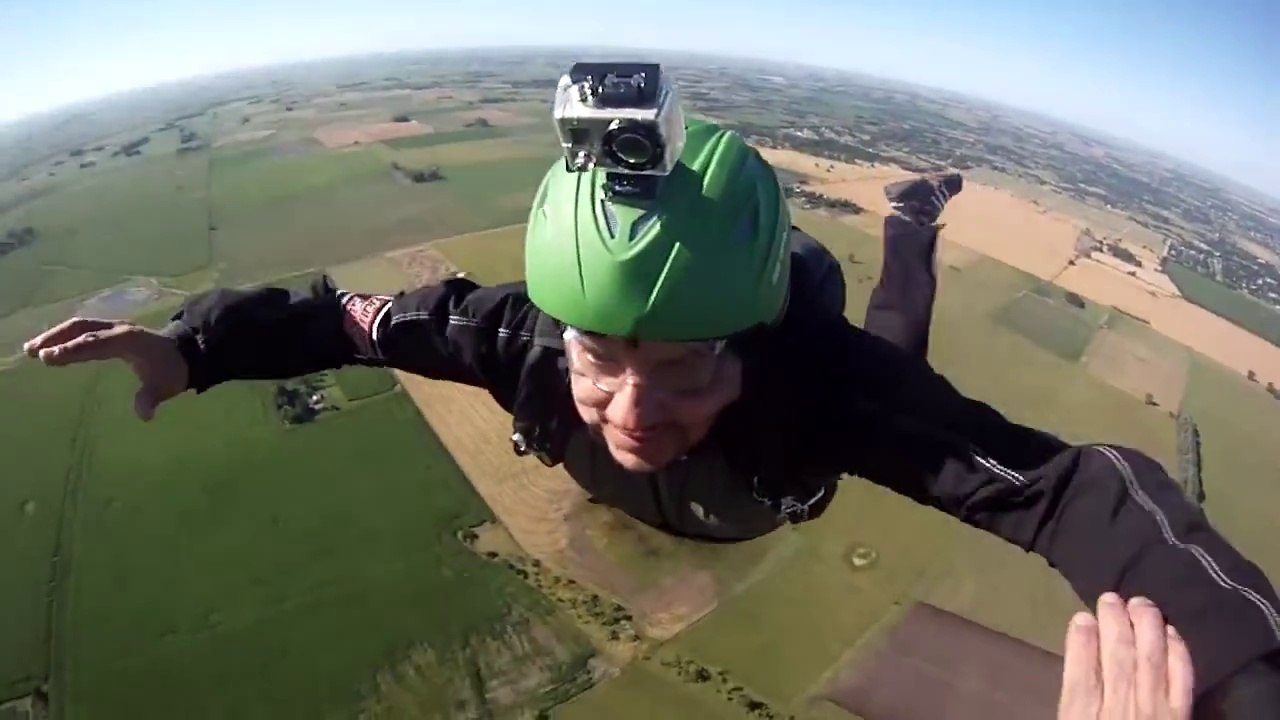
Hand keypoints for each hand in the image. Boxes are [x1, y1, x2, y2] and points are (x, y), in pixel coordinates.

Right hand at [23, 317, 188, 421]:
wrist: (186, 352)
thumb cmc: (172, 370)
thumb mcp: (165, 386)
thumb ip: (151, 399)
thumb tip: (144, 416)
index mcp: (128, 340)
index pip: (95, 343)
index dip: (72, 349)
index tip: (48, 357)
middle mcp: (118, 329)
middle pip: (82, 329)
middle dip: (56, 338)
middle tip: (32, 351)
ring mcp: (114, 328)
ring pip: (80, 326)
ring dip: (56, 335)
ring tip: (32, 349)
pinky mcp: (111, 331)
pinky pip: (84, 329)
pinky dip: (65, 336)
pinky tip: (50, 346)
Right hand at [1058, 592, 1194, 719]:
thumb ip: (1075, 695)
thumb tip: (1078, 651)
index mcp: (1083, 716)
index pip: (1081, 674)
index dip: (1081, 641)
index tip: (1082, 616)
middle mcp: (1120, 708)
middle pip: (1118, 659)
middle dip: (1114, 623)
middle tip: (1110, 598)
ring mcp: (1155, 710)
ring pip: (1150, 660)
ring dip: (1145, 626)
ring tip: (1139, 602)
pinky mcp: (1181, 714)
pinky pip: (1182, 678)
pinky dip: (1177, 652)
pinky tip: (1170, 631)